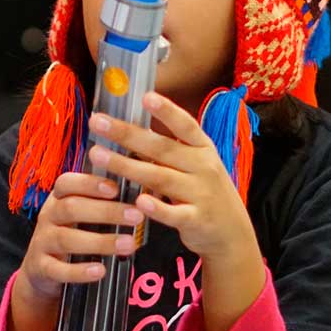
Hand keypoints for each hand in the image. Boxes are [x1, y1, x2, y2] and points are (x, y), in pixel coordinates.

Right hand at [16, 171, 143, 306]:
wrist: (41, 268)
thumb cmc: (70, 233)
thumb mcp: (79, 214)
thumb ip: (100, 204)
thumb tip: (139, 198)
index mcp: (58, 199)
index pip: (67, 183)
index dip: (89, 183)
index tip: (115, 188)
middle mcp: (48, 216)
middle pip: (71, 208)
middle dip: (106, 211)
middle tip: (136, 216)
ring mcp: (42, 242)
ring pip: (66, 239)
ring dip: (100, 242)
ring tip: (128, 244)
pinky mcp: (41, 267)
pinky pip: (58, 269)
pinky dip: (79, 271)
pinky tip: (100, 270)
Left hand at [88, 92, 259, 264]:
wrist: (233, 235)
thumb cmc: (205, 193)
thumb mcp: (195, 166)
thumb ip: (168, 150)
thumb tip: (129, 130)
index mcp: (203, 149)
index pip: (185, 125)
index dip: (167, 110)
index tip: (145, 96)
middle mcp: (204, 167)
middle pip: (162, 148)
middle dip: (127, 134)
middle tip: (97, 122)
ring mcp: (202, 194)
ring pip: (160, 177)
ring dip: (127, 166)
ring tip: (98, 154)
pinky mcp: (196, 220)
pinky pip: (174, 213)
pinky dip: (157, 207)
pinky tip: (138, 200)